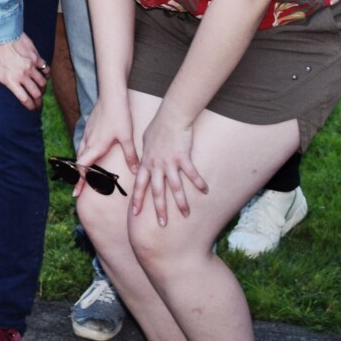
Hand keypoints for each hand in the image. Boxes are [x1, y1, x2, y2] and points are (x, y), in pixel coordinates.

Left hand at [0, 35, 48, 108]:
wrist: (1, 33)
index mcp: (10, 81)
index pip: (24, 99)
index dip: (30, 107)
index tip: (32, 109)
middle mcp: (22, 75)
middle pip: (36, 93)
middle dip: (39, 101)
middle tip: (39, 103)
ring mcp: (30, 66)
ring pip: (42, 82)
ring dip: (43, 88)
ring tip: (41, 90)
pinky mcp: (35, 57)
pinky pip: (45, 69)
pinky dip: (46, 74)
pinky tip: (44, 75)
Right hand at [74, 99, 137, 195]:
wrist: (111, 94)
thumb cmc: (119, 115)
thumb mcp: (127, 137)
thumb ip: (130, 155)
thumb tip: (136, 171)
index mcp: (95, 146)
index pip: (82, 167)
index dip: (78, 181)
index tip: (76, 192)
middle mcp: (88, 141)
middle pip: (79, 161)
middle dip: (77, 175)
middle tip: (79, 187)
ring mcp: (87, 132)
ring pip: (81, 151)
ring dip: (81, 163)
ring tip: (84, 172)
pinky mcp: (89, 126)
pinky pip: (84, 143)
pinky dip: (85, 152)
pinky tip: (92, 151)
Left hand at [132, 111, 206, 226]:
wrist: (170, 116)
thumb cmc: (158, 126)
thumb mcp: (145, 141)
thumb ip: (145, 155)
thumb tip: (142, 162)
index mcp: (147, 163)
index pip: (140, 185)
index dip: (138, 200)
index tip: (135, 214)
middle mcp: (157, 165)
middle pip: (157, 192)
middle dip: (159, 209)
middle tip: (162, 224)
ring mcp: (170, 162)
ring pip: (175, 187)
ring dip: (181, 202)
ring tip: (186, 214)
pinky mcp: (183, 157)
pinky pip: (191, 173)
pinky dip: (199, 182)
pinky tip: (205, 191)